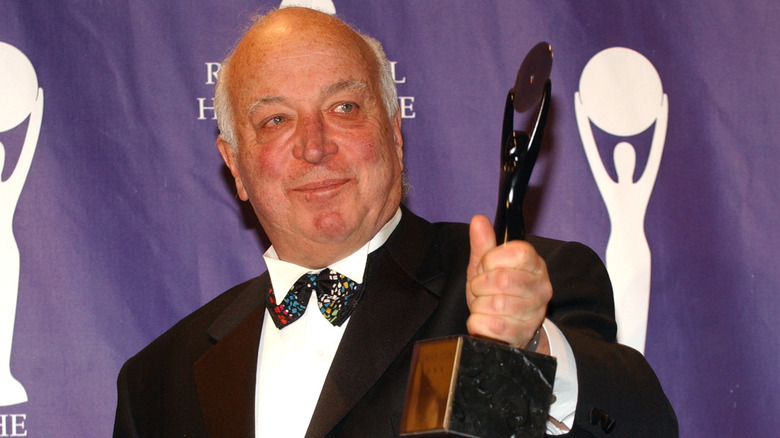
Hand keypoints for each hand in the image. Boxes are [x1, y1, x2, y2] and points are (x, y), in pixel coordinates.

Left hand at [466, 214, 551, 351]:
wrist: (505, 327)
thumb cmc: (495, 292)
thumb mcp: (486, 266)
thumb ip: (483, 243)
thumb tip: (479, 220)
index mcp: (535, 265)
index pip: (518, 252)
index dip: (493, 259)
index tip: (486, 266)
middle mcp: (541, 288)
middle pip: (503, 279)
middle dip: (481, 284)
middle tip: (481, 289)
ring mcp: (534, 313)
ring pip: (494, 304)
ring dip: (478, 304)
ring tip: (483, 305)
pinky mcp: (522, 334)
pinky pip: (491, 325)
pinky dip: (478, 322)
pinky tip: (483, 319)